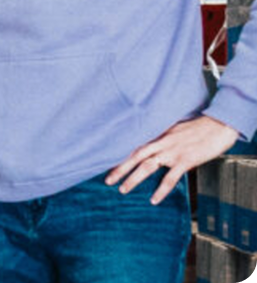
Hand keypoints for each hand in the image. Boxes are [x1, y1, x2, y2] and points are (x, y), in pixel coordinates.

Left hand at [104, 116, 238, 204]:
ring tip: (123, 190)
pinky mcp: (185, 160)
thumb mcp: (177, 128)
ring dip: (134, 178)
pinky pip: (170, 177)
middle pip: (136, 155)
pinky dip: (161, 189)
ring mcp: (173, 151)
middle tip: (107, 180)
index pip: (136, 144)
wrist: (218, 126)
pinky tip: (154, 199)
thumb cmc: (199, 127)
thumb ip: (164, 135)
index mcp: (160, 134)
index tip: (107, 161)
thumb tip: (154, 143)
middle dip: (120, 168)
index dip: (121, 153)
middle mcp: (163, 142)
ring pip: (148, 166)